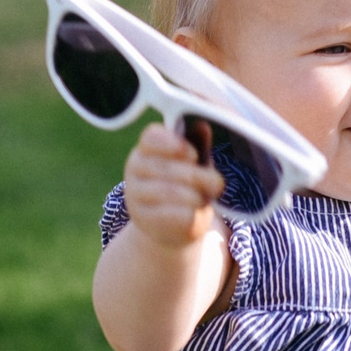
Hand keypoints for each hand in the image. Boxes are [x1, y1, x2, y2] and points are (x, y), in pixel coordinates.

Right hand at [123, 121, 223, 251]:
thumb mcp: (194, 162)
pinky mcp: (143, 219)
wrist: (171, 224)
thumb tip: (202, 126)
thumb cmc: (184, 185)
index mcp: (146, 148)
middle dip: (199, 176)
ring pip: (171, 192)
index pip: (151, 137)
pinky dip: (191, 213)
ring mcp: (135, 195)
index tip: (193, 155)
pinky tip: (195, 213)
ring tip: (204, 199)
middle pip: (168, 167)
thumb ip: (197, 144)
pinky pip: (172, 214)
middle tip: (216, 183)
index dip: (174, 145)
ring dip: (197, 196)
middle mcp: (134, 169)